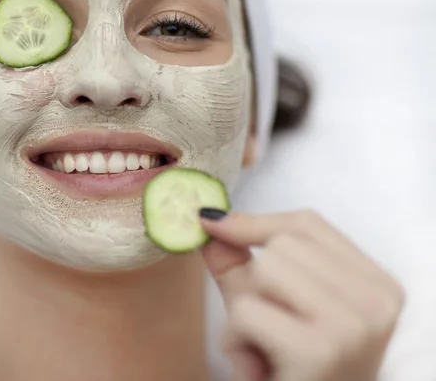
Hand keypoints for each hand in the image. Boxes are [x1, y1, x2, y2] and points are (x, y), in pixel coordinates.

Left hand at [199, 209, 404, 380]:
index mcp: (376, 284)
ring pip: (264, 271)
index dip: (256, 222)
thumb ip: (240, 264)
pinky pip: (247, 311)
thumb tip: (207, 220)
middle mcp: (376, 300)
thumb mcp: (270, 308)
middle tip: (266, 328)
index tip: (214, 224)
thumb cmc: (292, 371)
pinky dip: (235, 338)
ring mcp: (353, 324)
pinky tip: (254, 366)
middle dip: (254, 283)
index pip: (308, 223)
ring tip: (262, 347)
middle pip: (282, 245)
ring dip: (243, 311)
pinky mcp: (321, 349)